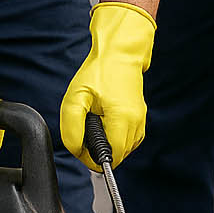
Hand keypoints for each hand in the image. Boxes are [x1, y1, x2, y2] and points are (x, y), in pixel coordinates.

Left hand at [60, 2, 155, 169]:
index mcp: (122, 119)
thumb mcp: (74, 98)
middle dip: (99, 150)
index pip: (111, 158)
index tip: (82, 143)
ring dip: (108, 144)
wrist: (119, 54)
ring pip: (124, 150)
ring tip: (97, 122)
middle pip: (118, 156)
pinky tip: (107, 123)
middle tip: (88, 128)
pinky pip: (129, 140)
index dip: (93, 157)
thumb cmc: (98, 72)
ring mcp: (141, 120)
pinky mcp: (141, 117)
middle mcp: (136, 122)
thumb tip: (78, 150)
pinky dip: (116, 137)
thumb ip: (72, 129)